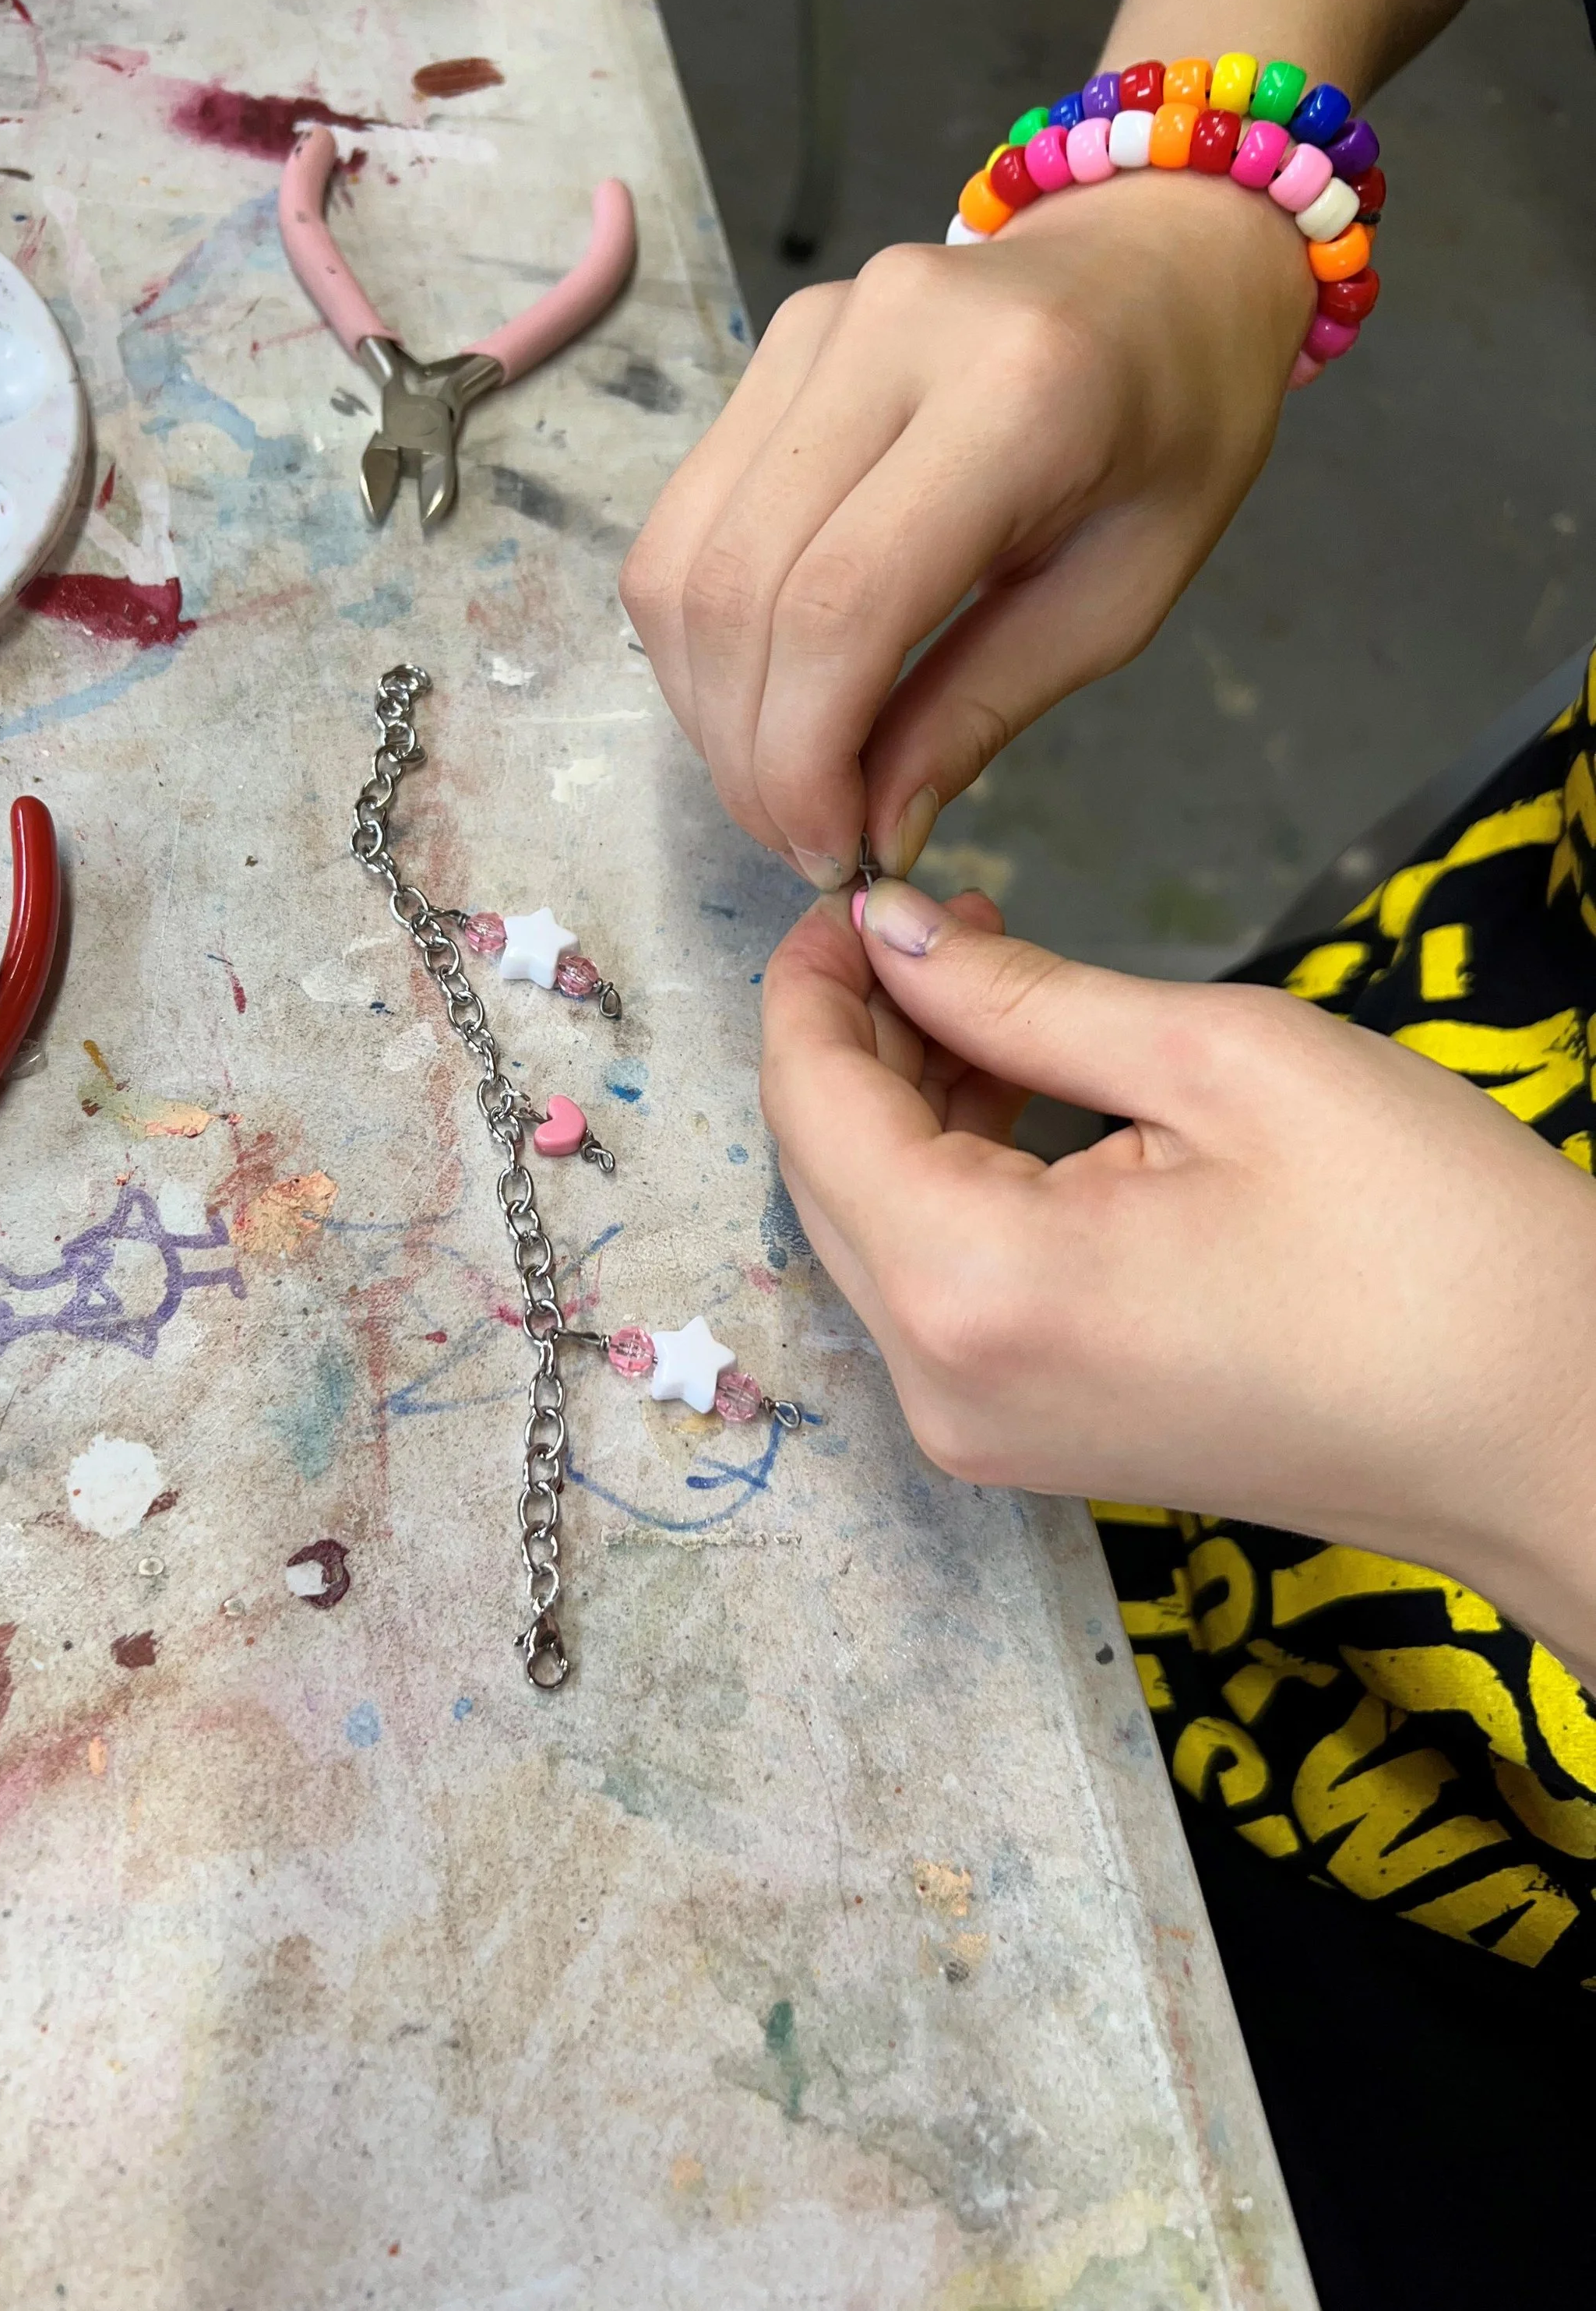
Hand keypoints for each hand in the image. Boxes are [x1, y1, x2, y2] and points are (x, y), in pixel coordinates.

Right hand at [621, 174, 1312, 887]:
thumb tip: (870, 835)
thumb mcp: (1120, 597)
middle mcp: (892, 337)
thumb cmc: (1175, 431)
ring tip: (777, 775)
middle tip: (799, 836)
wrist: (1164, 262)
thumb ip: (981, 710)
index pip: (840, 606)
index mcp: (1020, 396)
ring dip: (707, 702)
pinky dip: (703, 634)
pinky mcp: (774, 342)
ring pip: (681, 559)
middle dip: (747, 751)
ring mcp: (814, 328)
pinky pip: (686, 518)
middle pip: (739, 590)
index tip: (830, 851)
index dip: (803, 758)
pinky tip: (764, 689)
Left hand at [760, 881, 1595, 1678]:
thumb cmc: (1430, 1246)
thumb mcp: (1222, 1060)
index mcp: (974, 1288)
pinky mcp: (1031, 1438)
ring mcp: (982, 1429)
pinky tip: (1023, 1097)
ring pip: (877, 1226)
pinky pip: (941, 1286)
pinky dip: (957, 1181)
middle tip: (943, 924)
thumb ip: (1025, 996)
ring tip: (996, 991)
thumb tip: (900, 935)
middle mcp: (944, 1384)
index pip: (812, 1104)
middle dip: (862, 1034)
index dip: (816, 981)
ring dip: (910, 1103)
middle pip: (824, 1171)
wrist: (1550, 1430)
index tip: (855, 895)